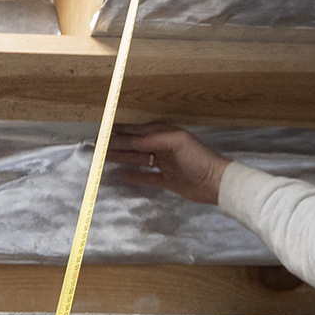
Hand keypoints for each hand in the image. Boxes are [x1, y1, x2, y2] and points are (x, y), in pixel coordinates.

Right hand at [108, 123, 230, 205]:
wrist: (216, 182)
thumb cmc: (198, 158)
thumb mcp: (176, 142)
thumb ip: (152, 139)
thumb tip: (131, 140)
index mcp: (164, 134)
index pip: (137, 131)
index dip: (121, 131)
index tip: (103, 131)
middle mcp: (162, 147)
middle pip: (134, 145)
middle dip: (117, 144)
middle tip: (97, 146)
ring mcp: (164, 164)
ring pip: (137, 159)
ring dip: (121, 158)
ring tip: (103, 158)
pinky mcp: (167, 180)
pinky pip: (145, 177)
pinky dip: (133, 176)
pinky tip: (119, 175)